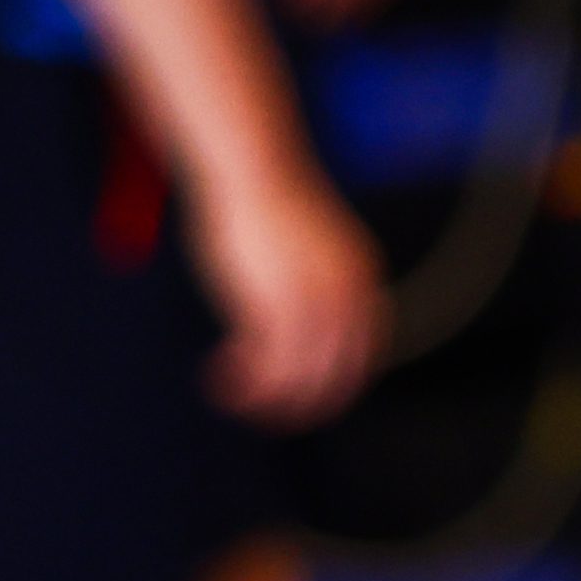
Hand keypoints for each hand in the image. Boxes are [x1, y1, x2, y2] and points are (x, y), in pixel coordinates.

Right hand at [189, 164, 386, 424]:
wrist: (251, 168)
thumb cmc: (266, 204)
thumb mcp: (306, 248)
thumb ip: (313, 286)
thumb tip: (299, 320)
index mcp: (359, 276)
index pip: (362, 352)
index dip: (335, 383)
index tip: (303, 398)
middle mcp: (345, 292)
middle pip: (336, 374)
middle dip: (301, 402)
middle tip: (266, 413)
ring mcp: (311, 299)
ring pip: (297, 377)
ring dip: (264, 396)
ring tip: (234, 396)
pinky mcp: (271, 303)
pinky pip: (264, 365)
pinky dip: (244, 383)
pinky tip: (218, 377)